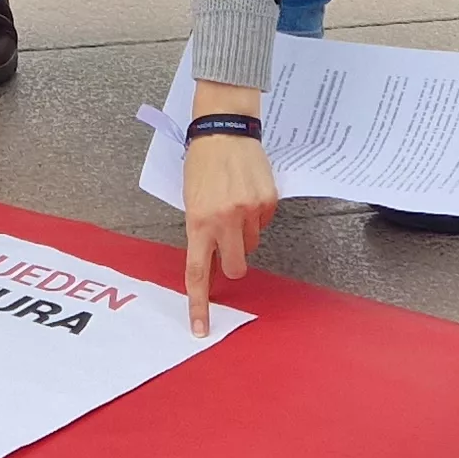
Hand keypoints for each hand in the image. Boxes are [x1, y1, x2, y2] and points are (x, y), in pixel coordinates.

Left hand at [179, 120, 275, 337]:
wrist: (224, 129)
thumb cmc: (201, 163)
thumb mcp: (190, 199)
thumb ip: (200, 229)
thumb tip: (215, 255)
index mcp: (198, 222)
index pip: (197, 272)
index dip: (199, 304)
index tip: (201, 328)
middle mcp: (224, 220)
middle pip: (236, 266)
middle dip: (233, 262)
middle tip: (229, 243)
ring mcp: (249, 211)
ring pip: (252, 243)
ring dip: (244, 232)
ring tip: (234, 203)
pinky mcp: (268, 201)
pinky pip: (264, 222)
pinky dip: (257, 214)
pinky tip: (247, 191)